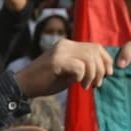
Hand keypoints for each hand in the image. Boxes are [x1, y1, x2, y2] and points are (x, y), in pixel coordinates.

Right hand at [14, 39, 130, 97]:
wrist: (22, 86)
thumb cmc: (44, 82)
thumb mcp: (67, 73)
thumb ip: (81, 68)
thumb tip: (101, 71)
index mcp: (68, 45)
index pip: (95, 46)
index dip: (106, 59)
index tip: (108, 74)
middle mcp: (65, 44)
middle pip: (95, 50)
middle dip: (101, 69)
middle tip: (97, 84)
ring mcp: (60, 52)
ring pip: (89, 58)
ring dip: (92, 74)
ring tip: (86, 86)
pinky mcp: (56, 62)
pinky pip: (79, 67)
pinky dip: (82, 76)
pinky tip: (78, 84)